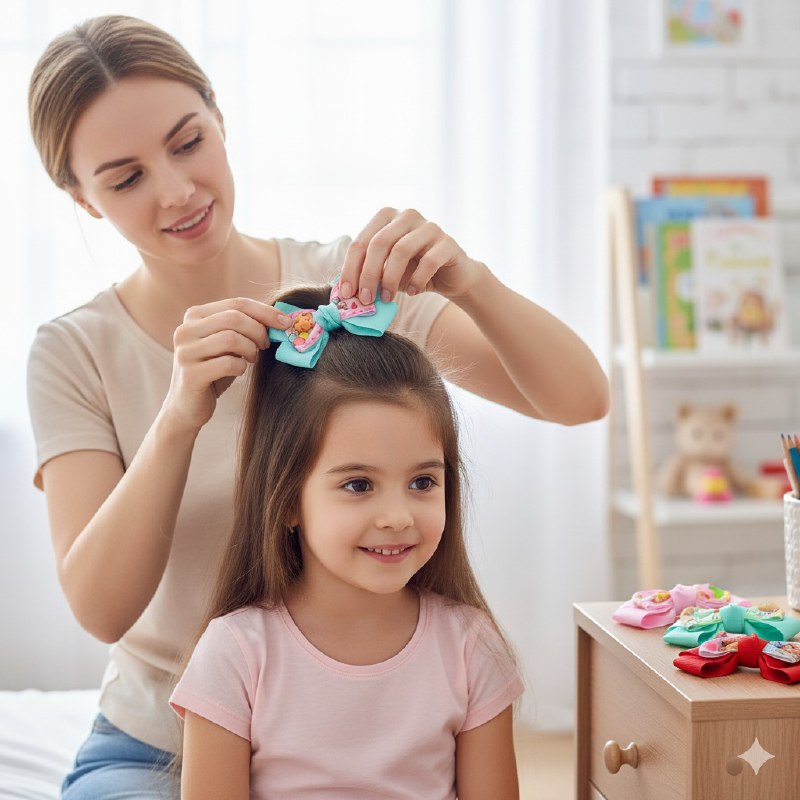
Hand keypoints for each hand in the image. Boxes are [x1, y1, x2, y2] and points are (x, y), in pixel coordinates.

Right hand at [162, 298, 290, 432]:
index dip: (266, 312)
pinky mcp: (190, 374)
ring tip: (252, 359)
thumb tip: (281, 318)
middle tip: (266, 345)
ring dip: (250, 349)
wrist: (188, 407)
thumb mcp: (228, 345)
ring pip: (230, 338)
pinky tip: (239, 371)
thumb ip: (244, 327)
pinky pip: (227, 363)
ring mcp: (185, 352)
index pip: (237, 303)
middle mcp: (185, 330)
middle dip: (258, 331)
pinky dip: (241, 367)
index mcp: (195, 316)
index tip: (286, 322)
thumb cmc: (214, 372)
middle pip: (234, 318)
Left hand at [339, 208, 482, 303]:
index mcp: (386, 218)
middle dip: (368, 274)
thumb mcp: (386, 273)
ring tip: (388, 298)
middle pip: (379, 243)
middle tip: (366, 299)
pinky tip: (413, 292)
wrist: (451, 277)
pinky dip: (417, 280)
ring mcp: (429, 227)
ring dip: (391, 279)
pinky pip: (428, 261)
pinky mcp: (448, 243)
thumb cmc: (412, 273)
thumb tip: (346, 293)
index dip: (350, 269)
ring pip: (402, 250)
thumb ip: (368, 276)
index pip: (361, 242)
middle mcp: (407, 216)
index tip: (346, 294)